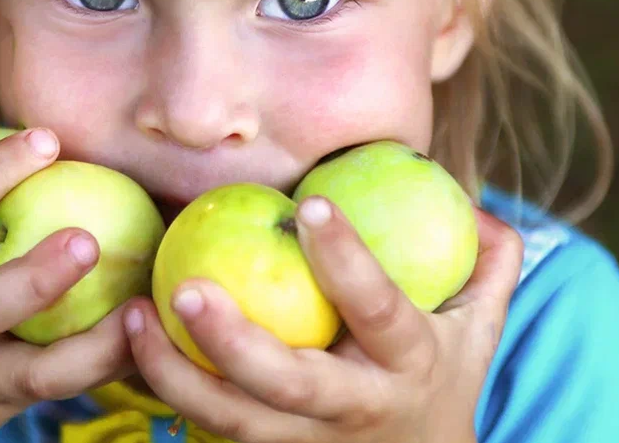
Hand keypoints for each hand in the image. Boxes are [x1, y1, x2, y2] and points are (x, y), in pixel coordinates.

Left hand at [124, 197, 523, 442]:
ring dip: (175, 375)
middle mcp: (354, 408)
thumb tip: (476, 199)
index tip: (310, 205)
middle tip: (185, 287)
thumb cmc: (443, 371)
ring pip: (234, 423)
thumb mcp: (480, 323)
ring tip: (132, 317)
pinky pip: (210, 430)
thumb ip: (488, 259)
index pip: (379, 310)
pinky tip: (130, 343)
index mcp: (408, 362)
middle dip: (235, 343)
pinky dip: (168, 392)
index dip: (348, 262)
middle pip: (289, 386)